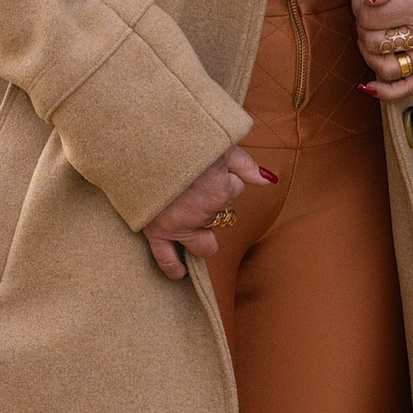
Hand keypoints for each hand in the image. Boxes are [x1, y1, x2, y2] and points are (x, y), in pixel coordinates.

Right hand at [142, 146, 275, 277]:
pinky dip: (175, 268)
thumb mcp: (219, 145)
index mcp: (220, 189)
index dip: (224, 176)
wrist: (144, 141)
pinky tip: (181, 273)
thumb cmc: (183, 139)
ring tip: (184, 200)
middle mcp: (203, 212)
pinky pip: (167, 259)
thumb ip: (244, 164)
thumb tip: (268, 180)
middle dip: (214, 202)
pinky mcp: (157, 230)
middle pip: (221, 213)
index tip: (208, 164)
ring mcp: (179, 224)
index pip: (235, 188)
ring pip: (201, 233)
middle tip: (197, 184)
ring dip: (198, 222)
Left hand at [353, 0, 412, 101]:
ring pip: (385, 68)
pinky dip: (388, 92)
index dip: (358, 3)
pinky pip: (410, 86)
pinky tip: (369, 87)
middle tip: (368, 9)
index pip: (368, 17)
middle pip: (373, 43)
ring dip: (369, 52)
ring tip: (371, 33)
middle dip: (362, 25)